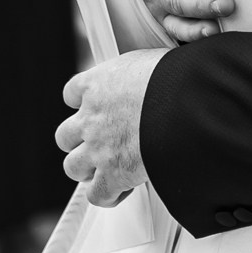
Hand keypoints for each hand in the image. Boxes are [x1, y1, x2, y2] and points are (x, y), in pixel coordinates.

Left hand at [57, 48, 166, 207]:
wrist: (186, 103)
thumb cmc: (179, 78)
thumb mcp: (156, 58)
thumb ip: (145, 69)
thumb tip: (174, 57)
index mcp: (99, 83)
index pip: (72, 92)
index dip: (82, 102)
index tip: (95, 107)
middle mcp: (91, 117)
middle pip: (65, 135)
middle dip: (79, 141)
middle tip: (99, 143)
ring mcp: (98, 148)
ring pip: (72, 167)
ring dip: (87, 169)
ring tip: (107, 169)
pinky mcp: (113, 174)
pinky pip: (97, 195)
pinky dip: (107, 195)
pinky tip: (121, 190)